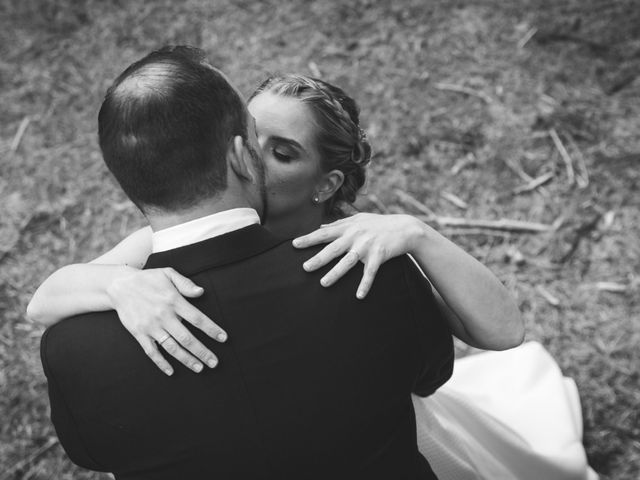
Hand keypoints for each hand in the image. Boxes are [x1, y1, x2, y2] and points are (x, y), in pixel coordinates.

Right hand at [107, 267, 227, 375]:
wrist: (119, 286)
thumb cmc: (149, 279)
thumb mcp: (168, 274)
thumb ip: (185, 283)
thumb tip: (201, 292)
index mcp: (173, 301)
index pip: (197, 318)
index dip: (211, 329)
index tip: (223, 338)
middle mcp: (163, 315)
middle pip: (187, 338)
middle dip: (202, 351)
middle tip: (214, 362)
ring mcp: (151, 326)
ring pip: (171, 347)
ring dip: (186, 359)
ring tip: (199, 368)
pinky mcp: (139, 333)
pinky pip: (151, 351)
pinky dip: (161, 363)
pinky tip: (171, 371)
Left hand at [292, 213, 425, 298]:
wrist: (405, 228)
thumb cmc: (379, 224)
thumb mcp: (359, 219)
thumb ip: (339, 223)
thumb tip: (320, 227)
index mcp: (348, 228)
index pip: (324, 233)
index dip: (309, 238)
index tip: (293, 244)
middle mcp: (355, 236)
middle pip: (333, 249)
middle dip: (318, 258)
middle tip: (305, 268)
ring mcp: (367, 246)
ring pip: (348, 261)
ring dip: (336, 273)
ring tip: (324, 283)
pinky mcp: (379, 255)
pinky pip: (370, 272)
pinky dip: (365, 284)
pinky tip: (359, 296)